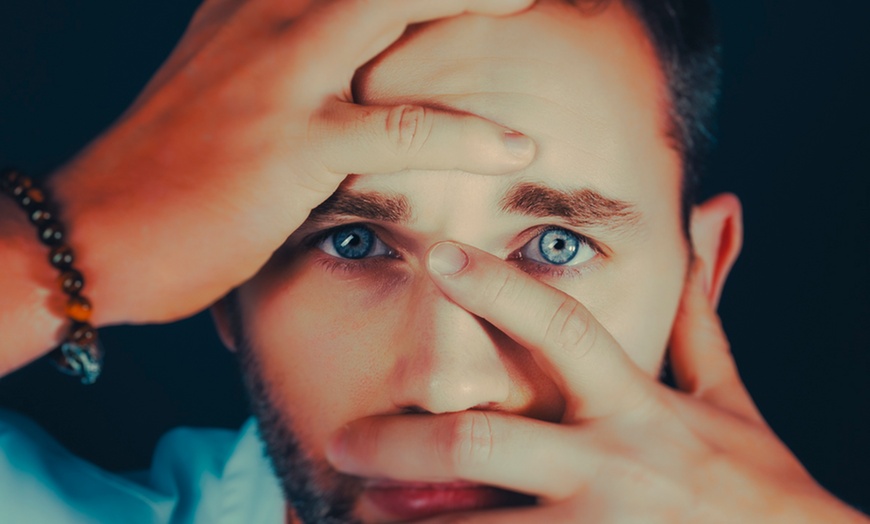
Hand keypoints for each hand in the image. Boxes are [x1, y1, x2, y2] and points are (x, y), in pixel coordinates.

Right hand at [45, 0, 535, 325]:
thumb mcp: (222, 85)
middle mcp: (266, 16)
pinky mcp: (291, 143)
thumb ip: (276, 54)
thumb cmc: (169, 170)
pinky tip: (514, 150)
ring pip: (394, 6)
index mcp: (252, 0)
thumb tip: (339, 59)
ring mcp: (280, 74)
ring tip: (531, 3)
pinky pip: (399, 130)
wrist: (97, 231)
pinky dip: (465, 136)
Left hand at [325, 242, 867, 522]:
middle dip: (401, 442)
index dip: (498, 286)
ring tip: (357, 508)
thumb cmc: (760, 482)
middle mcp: (611, 462)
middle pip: (484, 444)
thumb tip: (708, 222)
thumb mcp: (729, 395)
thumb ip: (698, 315)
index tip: (440, 253)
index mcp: (638, 403)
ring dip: (408, 518)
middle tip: (345, 438)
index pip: (561, 328)